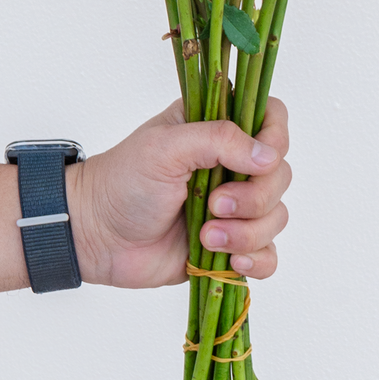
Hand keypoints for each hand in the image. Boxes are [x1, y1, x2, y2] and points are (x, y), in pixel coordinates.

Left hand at [67, 98, 290, 288]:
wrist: (97, 235)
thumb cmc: (123, 181)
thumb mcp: (165, 147)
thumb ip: (219, 140)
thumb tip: (268, 156)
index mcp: (218, 128)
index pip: (272, 118)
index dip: (275, 138)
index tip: (257, 159)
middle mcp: (232, 164)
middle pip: (281, 174)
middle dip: (255, 197)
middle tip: (215, 204)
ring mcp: (235, 207)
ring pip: (276, 216)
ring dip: (246, 232)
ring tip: (205, 237)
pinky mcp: (231, 245)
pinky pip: (268, 255)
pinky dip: (256, 260)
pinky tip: (230, 261)